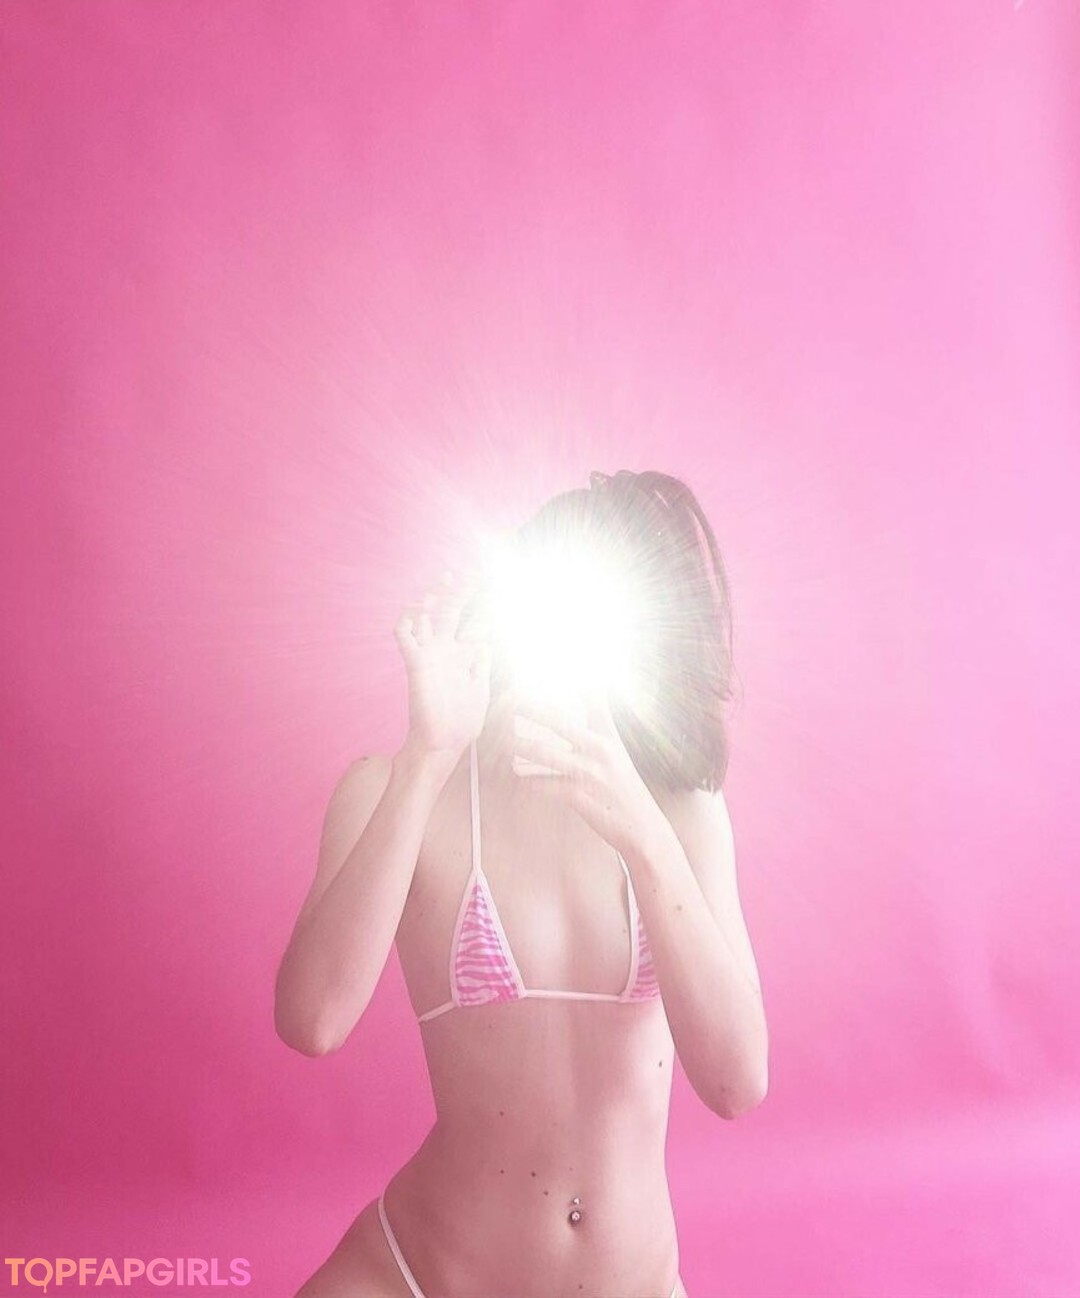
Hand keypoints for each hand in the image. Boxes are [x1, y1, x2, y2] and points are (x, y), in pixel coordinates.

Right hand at [394, 569, 492, 755]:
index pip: (474, 623)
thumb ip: (483, 664)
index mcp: (464, 656)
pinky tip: (412, 610)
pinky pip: (404, 636)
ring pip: (427, 617)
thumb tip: (489, 642)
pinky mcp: (415, 663)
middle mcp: (446, 650)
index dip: (484, 607)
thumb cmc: (462, 721)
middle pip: (452, 613)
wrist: (443, 743)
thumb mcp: (481, 689)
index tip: (497, 589)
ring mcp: (429, 655)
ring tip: (445, 579)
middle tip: (473, 573)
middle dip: (461, 593)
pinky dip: (405, 622)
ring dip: (433, 598)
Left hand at [510, 686, 668, 857]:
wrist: (643, 830)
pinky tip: (518, 777)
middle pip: (558, 720)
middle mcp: (600, 750)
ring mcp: (589, 773)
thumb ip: (600, 724)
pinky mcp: (579, 796)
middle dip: (528, 708)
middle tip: (506, 699)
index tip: (554, 662)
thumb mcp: (617, 752)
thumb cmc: (624, 790)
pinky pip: (544, 785)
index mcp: (607, 737)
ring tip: (502, 741)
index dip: (577, 678)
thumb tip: (593, 691)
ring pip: (544, 753)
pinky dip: (528, 781)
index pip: (594, 698)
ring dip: (519, 747)